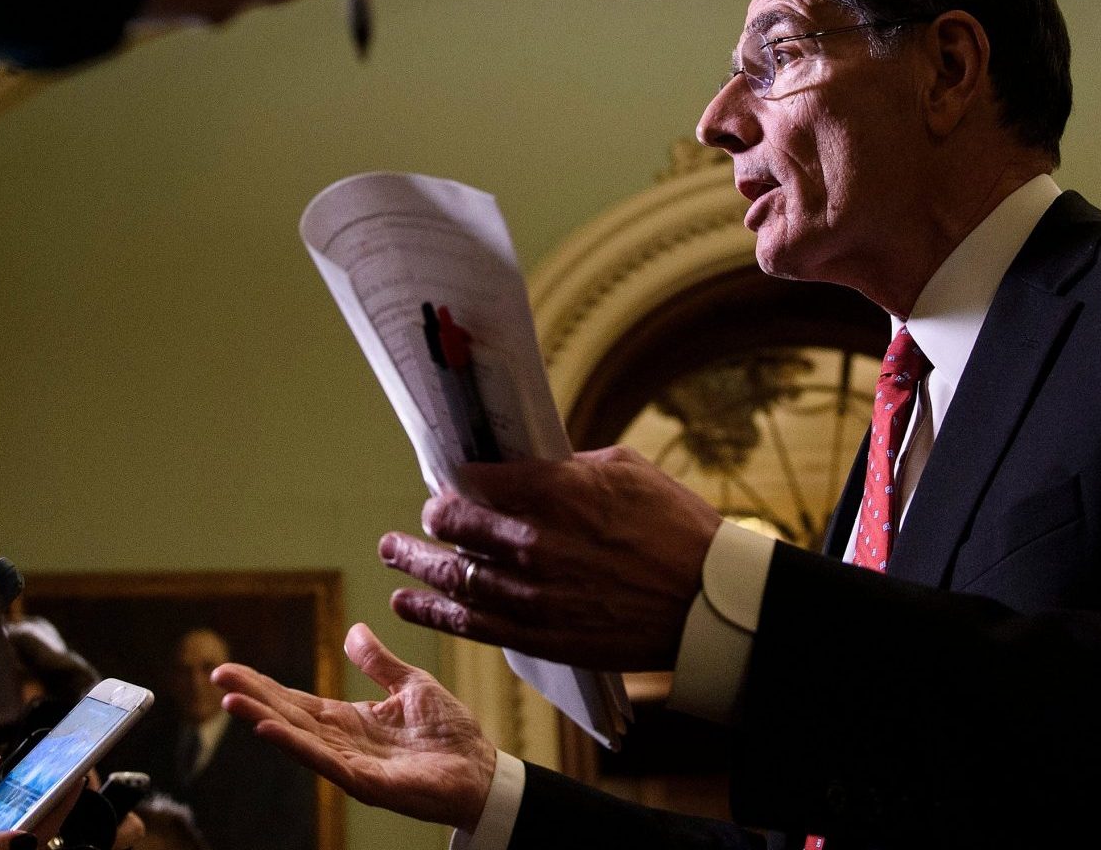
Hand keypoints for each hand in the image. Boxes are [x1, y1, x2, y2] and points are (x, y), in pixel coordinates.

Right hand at [216, 623, 495, 831]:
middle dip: (252, 697)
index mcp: (349, 720)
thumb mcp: (411, 685)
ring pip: (299, 738)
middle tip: (216, 676)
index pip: (296, 700)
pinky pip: (326, 762)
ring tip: (231, 701)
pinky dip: (296, 746)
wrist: (483, 771)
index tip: (230, 669)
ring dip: (264, 719)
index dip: (264, 685)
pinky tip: (270, 730)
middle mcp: (342, 743)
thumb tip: (352, 631)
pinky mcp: (367, 784)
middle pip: (288, 716)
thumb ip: (379, 662)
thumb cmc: (451, 734)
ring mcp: (351, 765)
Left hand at [382, 447, 721, 670]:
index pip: (479, 480)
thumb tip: (527, 466)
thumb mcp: (625, 470)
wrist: (708, 603)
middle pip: (458, 529)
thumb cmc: (676, 527)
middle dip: (432, 522)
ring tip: (392, 553)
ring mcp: (536, 593)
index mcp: (558, 491)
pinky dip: (435, 612)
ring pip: (457, 578)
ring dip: (417, 565)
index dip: (458, 480)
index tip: (452, 482)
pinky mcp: (542, 635)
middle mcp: (537, 542)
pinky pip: (474, 624)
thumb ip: (567, 466)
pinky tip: (408, 602)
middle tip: (417, 520)